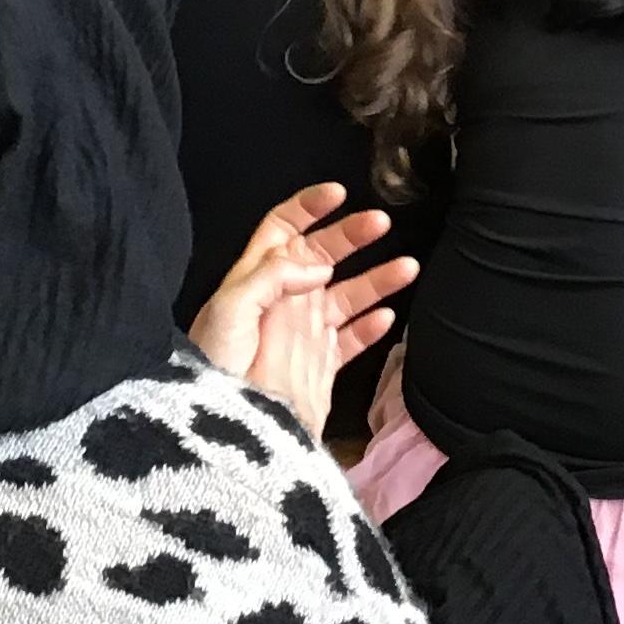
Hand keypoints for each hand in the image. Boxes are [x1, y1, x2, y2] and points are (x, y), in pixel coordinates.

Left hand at [186, 183, 416, 437]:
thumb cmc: (216, 366)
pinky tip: (388, 317)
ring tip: (407, 267)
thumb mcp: (229, 310)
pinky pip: (351, 340)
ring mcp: (304, 333)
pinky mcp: (319, 366)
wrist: (225, 429)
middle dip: (352, 235)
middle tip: (381, 223)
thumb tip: (315, 263)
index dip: (308, 207)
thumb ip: (271, 276)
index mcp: (257, 279)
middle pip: (323, 254)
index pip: (283, 229)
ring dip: (377, 279)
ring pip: (347, 295)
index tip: (337, 194)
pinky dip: (371, 328)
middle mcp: (284, 300)